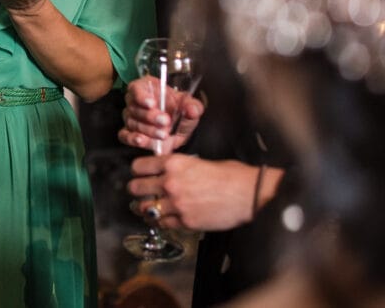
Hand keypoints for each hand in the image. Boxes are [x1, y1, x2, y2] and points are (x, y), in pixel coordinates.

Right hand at [118, 75, 203, 152]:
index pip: (137, 88)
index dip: (142, 96)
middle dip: (150, 116)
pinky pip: (125, 135)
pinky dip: (132, 139)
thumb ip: (192, 106)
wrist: (179, 129)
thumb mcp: (190, 107)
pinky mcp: (129, 133)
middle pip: (134, 107)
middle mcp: (135, 101)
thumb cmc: (179, 112)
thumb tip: (192, 109)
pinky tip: (142, 140)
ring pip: (132, 122)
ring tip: (163, 134)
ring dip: (148, 129)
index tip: (152, 103)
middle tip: (165, 121)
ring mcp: (131, 117)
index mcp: (147, 87)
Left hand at [127, 154, 258, 230]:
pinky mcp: (185, 222)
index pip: (139, 166)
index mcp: (174, 163)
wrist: (249, 194)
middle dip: (137, 189)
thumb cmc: (231, 176)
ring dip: (146, 208)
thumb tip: (169, 171)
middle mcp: (170, 183)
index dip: (138, 170)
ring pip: (145, 208)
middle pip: (136, 188)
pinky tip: (164, 218)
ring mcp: (176, 204)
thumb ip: (180, 167)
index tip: (140, 173)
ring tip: (150, 207)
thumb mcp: (201, 161)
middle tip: (140, 191)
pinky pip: (162, 223)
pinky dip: (161, 221)